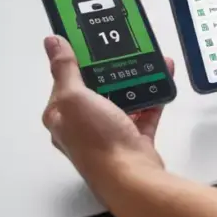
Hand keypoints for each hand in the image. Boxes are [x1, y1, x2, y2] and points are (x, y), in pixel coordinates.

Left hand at [42, 35, 173, 196]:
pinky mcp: (134, 138)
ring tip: (150, 60)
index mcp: (61, 116)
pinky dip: (154, 95)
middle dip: (112, 68)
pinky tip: (163, 79)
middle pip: (96, 90)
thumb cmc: (96, 139)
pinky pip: (145, 111)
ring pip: (122, 99)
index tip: (93, 40)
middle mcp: (82, 125)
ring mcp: (109, 133)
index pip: (65, 82)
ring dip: (136, 79)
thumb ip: (65, 69)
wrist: (130, 176)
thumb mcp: (74, 98)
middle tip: (126, 48)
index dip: (77, 60)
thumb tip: (52, 42)